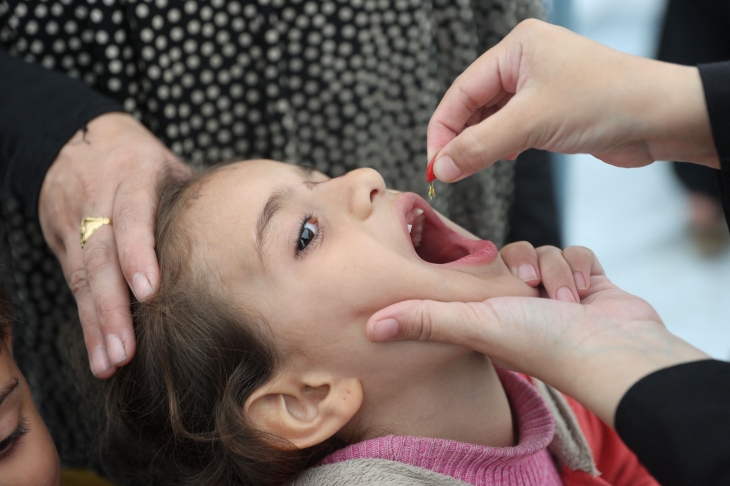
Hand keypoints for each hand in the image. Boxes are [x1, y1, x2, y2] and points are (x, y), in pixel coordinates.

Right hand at [38, 112, 190, 377]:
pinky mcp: (63, 243)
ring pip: (84, 277)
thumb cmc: (141, 160)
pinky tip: (99, 352)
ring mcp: (76, 223)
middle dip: (112, 307)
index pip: (132, 215)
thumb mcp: (169, 165)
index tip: (149, 291)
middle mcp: (98, 201)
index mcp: (133, 176)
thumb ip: (198, 198)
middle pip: (101, 257)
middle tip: (125, 351)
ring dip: (96, 324)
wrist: (74, 139)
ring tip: (110, 363)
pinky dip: (88, 320)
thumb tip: (255, 228)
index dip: (137, 252)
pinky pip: (75, 285)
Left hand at [367, 246, 708, 425]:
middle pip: (512, 258)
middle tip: (531, 291)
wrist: (617, 353)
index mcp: (488, 318)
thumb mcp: (475, 325)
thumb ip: (425, 320)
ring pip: (546, 253)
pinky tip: (585, 294)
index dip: (478, 270)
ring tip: (564, 302)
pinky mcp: (587, 286)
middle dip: (527, 268)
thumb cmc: (544, 344)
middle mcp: (519, 308)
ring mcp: (555, 297)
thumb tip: (370, 328)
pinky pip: (576, 254)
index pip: (472, 278)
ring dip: (556, 272)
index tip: (488, 273)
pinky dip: (581, 269)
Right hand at [427, 19, 716, 182]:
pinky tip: (505, 158)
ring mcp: (540, 85)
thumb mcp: (531, 124)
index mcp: (516, 49)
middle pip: (474, 103)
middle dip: (461, 138)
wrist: (660, 117)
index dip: (443, 129)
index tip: (434, 164)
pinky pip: (513, 127)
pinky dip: (503, 145)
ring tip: (472, 168)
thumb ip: (480, 146)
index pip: (462, 91)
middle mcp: (525, 62)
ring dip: (482, 144)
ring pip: (493, 118)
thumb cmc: (604, 102)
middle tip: (448, 172)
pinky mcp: (552, 109)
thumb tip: (441, 168)